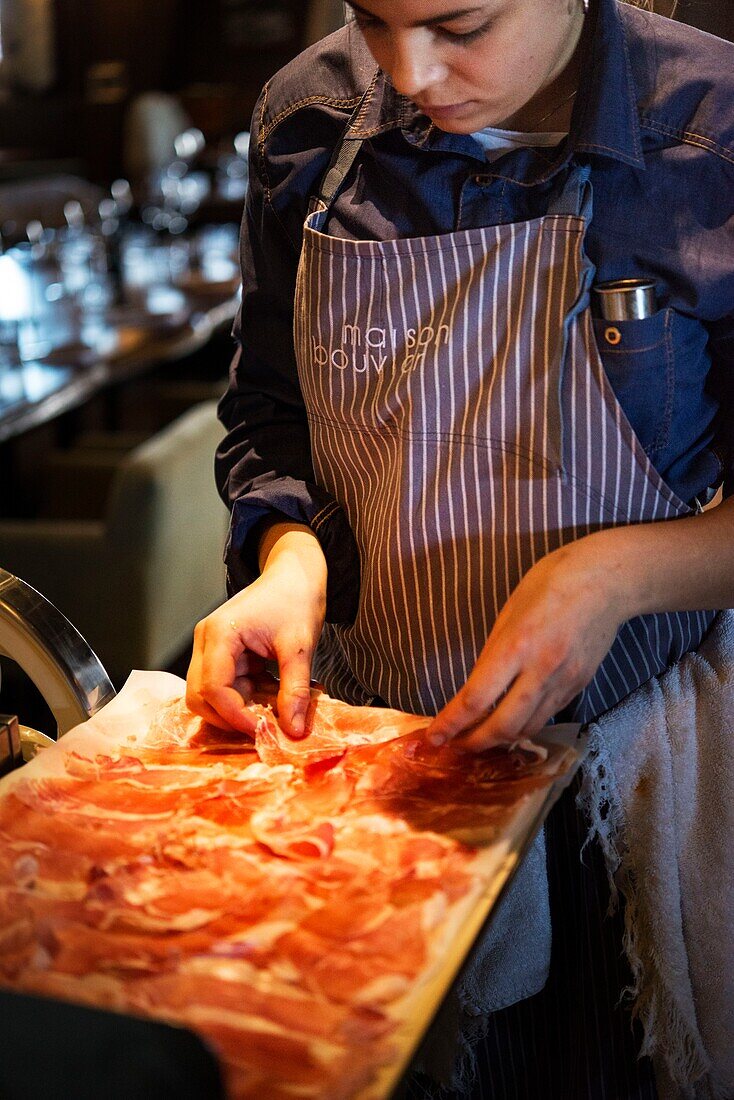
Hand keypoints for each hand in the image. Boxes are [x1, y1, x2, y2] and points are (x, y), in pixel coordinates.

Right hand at [186, 527, 326, 735]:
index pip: (212, 688)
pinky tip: (275, 695)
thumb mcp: (300, 646)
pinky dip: (248, 698)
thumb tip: (293, 731)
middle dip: (231, 717)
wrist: (295, 574)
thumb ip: (294, 689)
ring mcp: (211, 648)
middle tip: (267, 725)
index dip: (236, 715)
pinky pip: (226, 687)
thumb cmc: (296, 600)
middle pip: (200, 696)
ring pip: (210, 695)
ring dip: (240, 709)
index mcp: (219, 635)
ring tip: (275, 707)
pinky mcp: (223, 655)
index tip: (264, 731)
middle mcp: (206, 642)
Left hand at [426, 539, 624, 750]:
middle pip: (503, 726)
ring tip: (479, 739)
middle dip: (474, 743)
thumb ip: (494, 652)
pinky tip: (510, 723)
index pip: (476, 698)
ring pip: (528, 728)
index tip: (434, 736)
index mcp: (517, 645)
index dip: (451, 724)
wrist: (607, 581)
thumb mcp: (510, 611)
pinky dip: (524, 726)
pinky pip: (547, 715)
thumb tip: (476, 687)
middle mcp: (541, 670)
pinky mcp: (579, 686)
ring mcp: (564, 682)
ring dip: (500, 740)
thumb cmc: (551, 583)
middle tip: (455, 745)